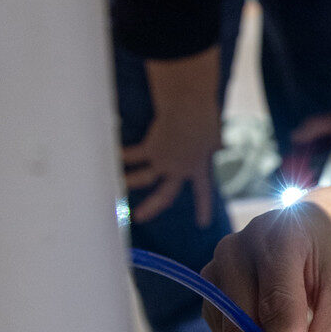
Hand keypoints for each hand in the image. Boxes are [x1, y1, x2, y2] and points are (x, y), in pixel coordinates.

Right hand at [123, 86, 220, 226]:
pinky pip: (132, 156)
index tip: (203, 223)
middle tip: (138, 218)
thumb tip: (222, 146)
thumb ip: (216, 144)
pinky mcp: (151, 149)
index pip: (203, 191)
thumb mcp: (215, 135)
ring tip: (114, 189)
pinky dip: (121, 156)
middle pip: (165, 195)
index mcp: (199, 167)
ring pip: (143, 179)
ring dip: (127, 182)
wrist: (190, 108)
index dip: (203, 207)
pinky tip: (108, 158)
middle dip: (152, 207)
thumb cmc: (205, 116)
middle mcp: (180, 169)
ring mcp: (164, 161)